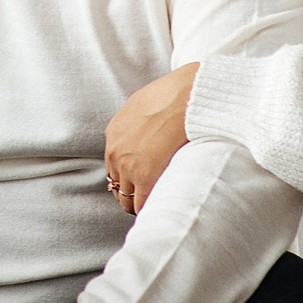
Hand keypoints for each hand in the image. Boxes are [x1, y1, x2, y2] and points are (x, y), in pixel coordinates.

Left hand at [103, 62, 198, 212]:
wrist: (188, 96)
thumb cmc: (175, 95)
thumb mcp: (144, 104)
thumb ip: (139, 123)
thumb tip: (149, 132)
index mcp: (114, 135)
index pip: (115, 167)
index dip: (130, 177)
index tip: (143, 182)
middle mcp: (115, 153)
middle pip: (118, 186)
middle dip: (133, 192)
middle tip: (153, 196)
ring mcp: (128, 166)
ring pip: (128, 199)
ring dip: (142, 201)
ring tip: (160, 202)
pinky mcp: (145, 177)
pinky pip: (142, 204)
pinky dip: (151, 207)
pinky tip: (164, 205)